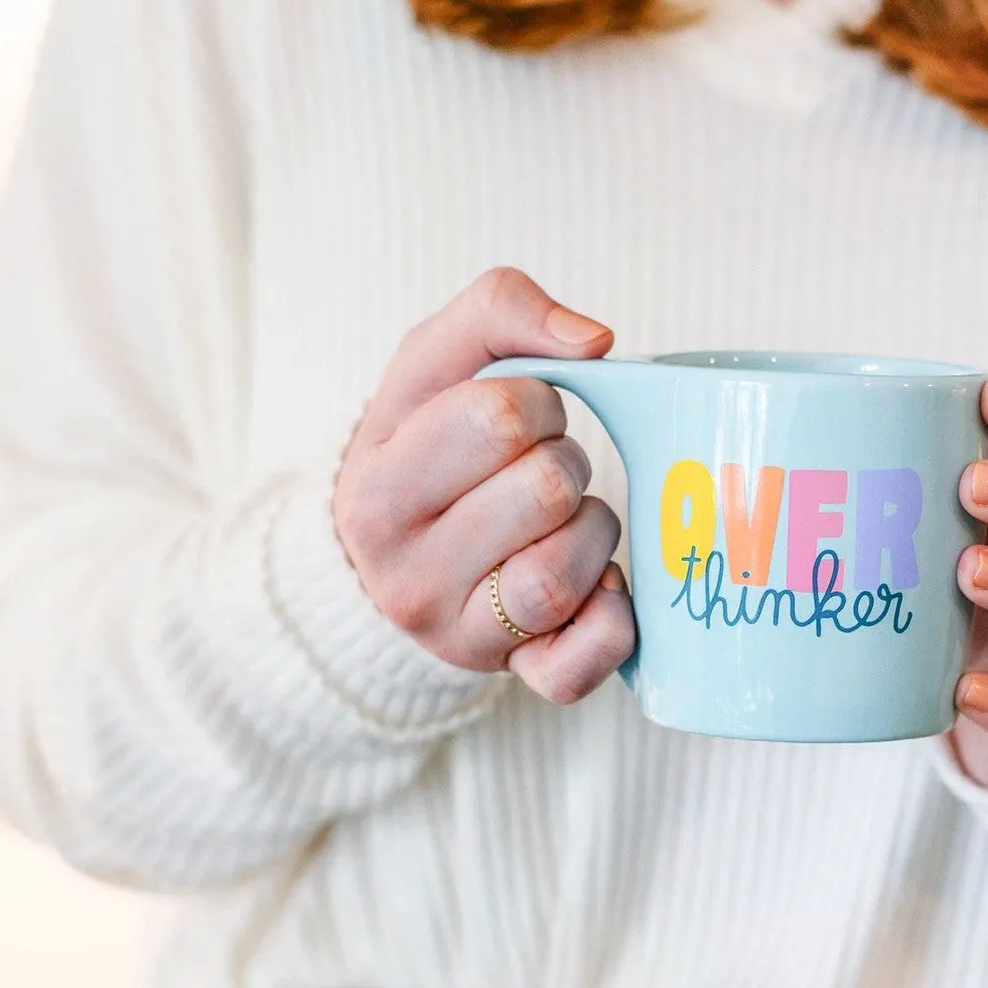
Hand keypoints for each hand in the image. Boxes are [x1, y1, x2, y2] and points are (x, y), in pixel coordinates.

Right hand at [333, 268, 636, 703]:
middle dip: (567, 463)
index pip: (498, 416)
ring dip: (593, 531)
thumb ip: (500, 310)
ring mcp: (457, 635)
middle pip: (546, 490)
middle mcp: (404, 573)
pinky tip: (601, 589)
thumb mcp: (433, 362)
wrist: (387, 558)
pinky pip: (581, 664)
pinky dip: (610, 622)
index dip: (537, 401)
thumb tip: (597, 341)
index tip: (521, 417)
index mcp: (376, 487)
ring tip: (564, 522)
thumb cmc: (426, 446)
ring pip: (566, 573)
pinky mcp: (512, 677)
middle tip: (543, 470)